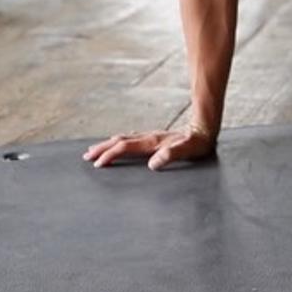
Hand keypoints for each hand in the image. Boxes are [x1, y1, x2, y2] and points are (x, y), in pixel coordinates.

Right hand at [82, 127, 215, 170]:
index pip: (125, 148)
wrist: (205, 127)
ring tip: (95, 149)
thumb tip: (153, 164)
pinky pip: (131, 139)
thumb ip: (170, 155)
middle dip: (102, 148)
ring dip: (108, 144)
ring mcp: (151, 136)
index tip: (97, 164)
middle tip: (86, 155)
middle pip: (119, 141)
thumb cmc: (198, 143)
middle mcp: (149, 137)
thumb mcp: (187, 150)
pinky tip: (120, 142)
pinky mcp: (155, 137)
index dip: (110, 155)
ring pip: (124, 139)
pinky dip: (120, 141)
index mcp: (152, 142)